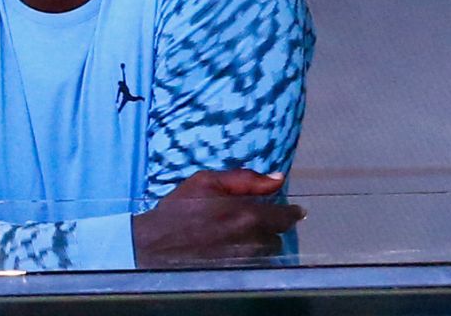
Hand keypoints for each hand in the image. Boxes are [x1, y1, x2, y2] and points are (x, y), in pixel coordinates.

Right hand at [131, 169, 304, 267]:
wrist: (156, 243)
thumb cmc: (180, 208)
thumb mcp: (207, 181)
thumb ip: (245, 179)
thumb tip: (278, 178)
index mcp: (247, 214)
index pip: (286, 217)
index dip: (291, 213)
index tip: (294, 210)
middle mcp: (250, 240)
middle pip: (278, 237)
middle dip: (271, 228)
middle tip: (256, 220)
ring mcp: (244, 259)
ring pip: (267, 252)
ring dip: (262, 243)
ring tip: (244, 235)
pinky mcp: (235, 272)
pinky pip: (255, 264)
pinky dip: (251, 256)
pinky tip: (235, 248)